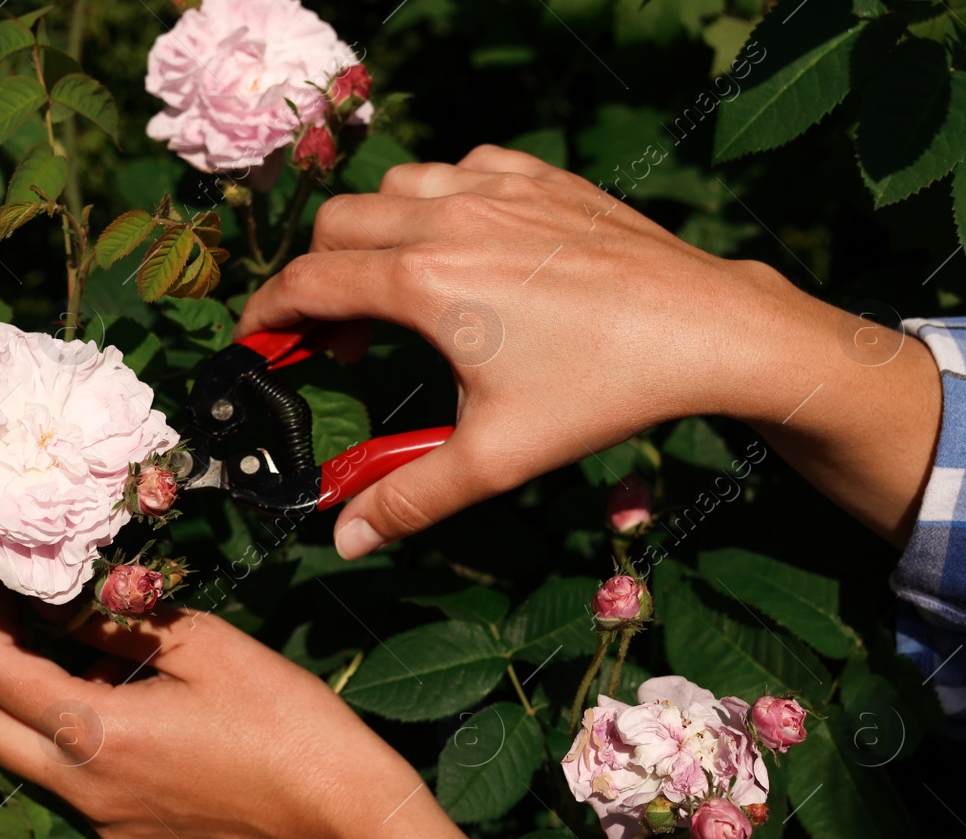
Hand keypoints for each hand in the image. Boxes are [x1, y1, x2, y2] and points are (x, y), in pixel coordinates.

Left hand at [0, 588, 585, 838]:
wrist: (340, 812)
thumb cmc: (282, 716)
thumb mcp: (204, 645)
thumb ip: (119, 622)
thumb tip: (63, 603)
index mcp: (96, 733)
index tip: (5, 592)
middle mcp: (85, 790)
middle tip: (23, 629)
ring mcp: (106, 826)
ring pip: (28, 763)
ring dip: (36, 711)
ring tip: (97, 668)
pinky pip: (80, 791)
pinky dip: (83, 749)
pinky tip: (140, 721)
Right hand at [235, 144, 938, 550]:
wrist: (706, 328)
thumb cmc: (600, 393)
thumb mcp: (496, 457)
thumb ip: (408, 498)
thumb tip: (344, 543)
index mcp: (423, 280)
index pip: (308, 281)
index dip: (268, 313)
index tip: (258, 341)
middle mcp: (449, 216)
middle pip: (338, 225)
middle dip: (317, 275)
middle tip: (331, 333)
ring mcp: (498, 186)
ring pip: (396, 187)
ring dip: (375, 233)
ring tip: (394, 290)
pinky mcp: (542, 177)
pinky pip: (462, 169)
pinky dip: (441, 200)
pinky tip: (465, 244)